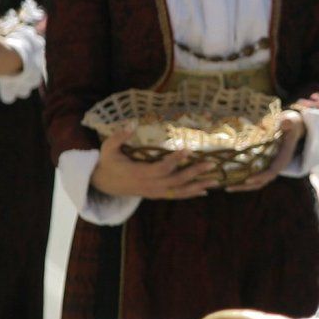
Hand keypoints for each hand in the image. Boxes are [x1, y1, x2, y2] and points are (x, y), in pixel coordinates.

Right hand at [91, 127, 218, 199]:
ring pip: (178, 192)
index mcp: (139, 173)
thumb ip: (119, 136)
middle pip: (175, 181)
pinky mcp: (156, 195)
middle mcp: (149, 185)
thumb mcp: (108, 148)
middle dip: (194, 173)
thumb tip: (131, 123)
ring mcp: (154, 192)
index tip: (188, 149)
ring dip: (197, 186)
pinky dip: (190, 194)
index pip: (161, 168)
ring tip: (215, 180)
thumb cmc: (108, 162)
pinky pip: (175, 196)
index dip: (175, 160)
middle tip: (211, 164)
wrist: (103, 184)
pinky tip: (204, 190)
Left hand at [227, 110, 305, 192]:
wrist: (293, 128)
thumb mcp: (291, 121)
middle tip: (228, 187)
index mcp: (283, 159)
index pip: (271, 172)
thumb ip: (288, 122)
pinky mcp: (263, 166)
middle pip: (261, 182)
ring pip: (256, 182)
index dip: (260, 177)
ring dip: (241, 186)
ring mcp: (269, 167)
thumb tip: (286, 122)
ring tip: (226, 187)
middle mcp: (276, 166)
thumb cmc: (290, 124)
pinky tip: (229, 179)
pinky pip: (253, 176)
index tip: (247, 180)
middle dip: (245, 186)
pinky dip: (242, 179)